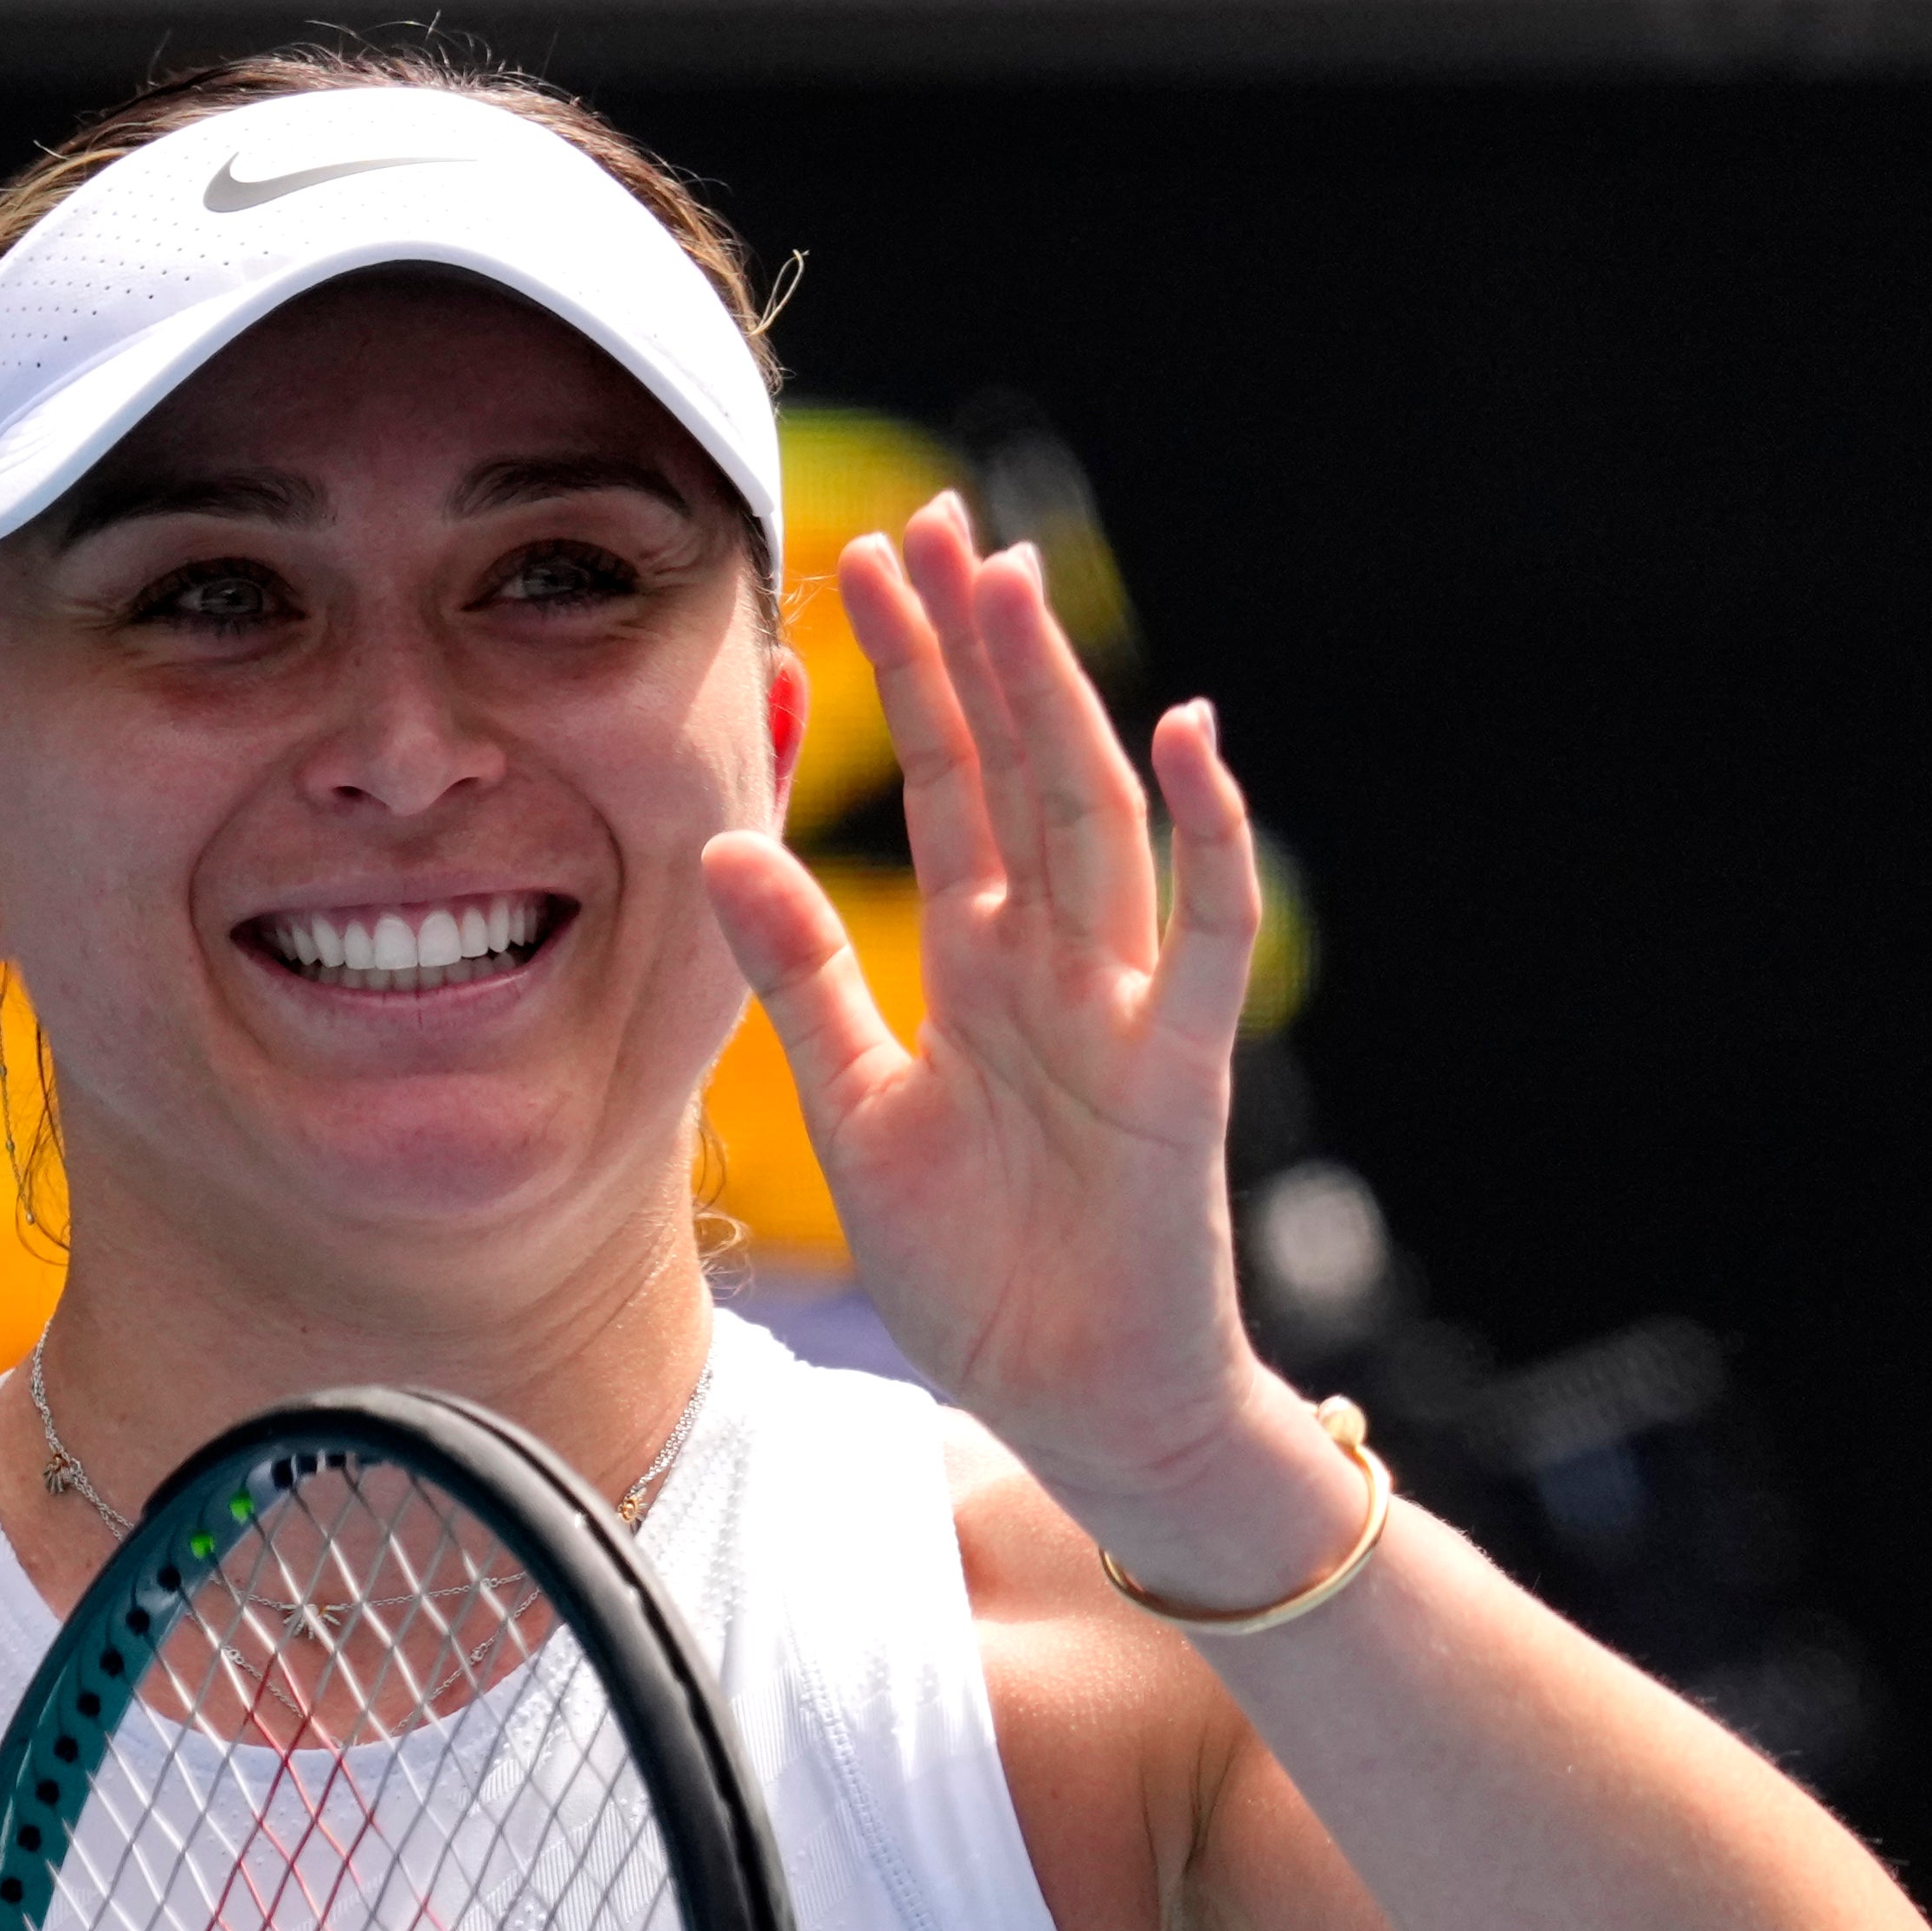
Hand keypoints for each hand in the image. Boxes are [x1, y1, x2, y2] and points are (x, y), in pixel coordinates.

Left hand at [699, 496, 1354, 1595]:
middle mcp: (1053, 962)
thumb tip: (723, 843)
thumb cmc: (978, 1273)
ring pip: (1095, 821)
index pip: (941, 787)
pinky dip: (1208, 840)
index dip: (906, 679)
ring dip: (1057, 705)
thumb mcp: (853, 1112)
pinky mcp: (1180, 1071)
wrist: (1075, 1404)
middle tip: (940, 525)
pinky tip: (1189, 739)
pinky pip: (1204, 937)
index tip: (864, 565)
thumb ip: (800, 978)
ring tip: (1016, 590)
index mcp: (975, 965)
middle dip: (978, 652)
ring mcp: (1122, 1006)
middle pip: (1018, 772)